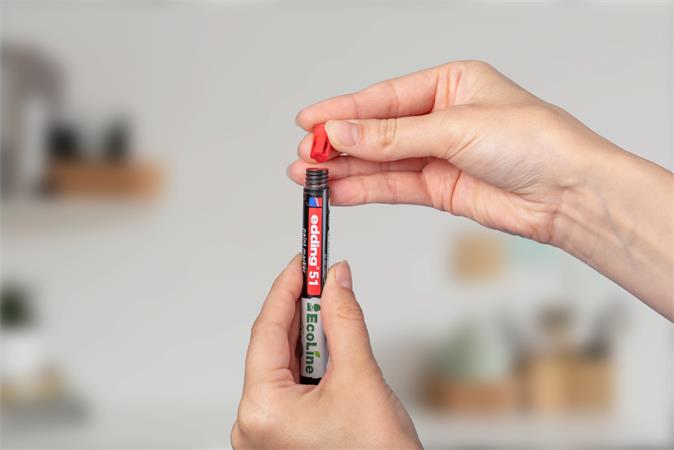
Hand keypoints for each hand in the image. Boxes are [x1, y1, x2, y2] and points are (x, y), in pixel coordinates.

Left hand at [231, 256, 420, 448]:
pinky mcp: (282, 437)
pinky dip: (309, 360)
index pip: (268, 330)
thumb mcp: (361, 378)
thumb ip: (345, 321)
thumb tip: (336, 280)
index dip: (287, 287)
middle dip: (300, 308)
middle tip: (321, 273)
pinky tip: (327, 342)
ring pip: (282, 365)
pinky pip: (290, 385)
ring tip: (330, 303)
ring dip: (308, 333)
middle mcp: (254, 424)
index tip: (304, 258)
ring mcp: (266, 434)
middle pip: (273, 346)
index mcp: (262, 410)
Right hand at [288, 60, 672, 318]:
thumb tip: (343, 131)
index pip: (384, 98)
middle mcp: (442, 118)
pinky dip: (365, 188)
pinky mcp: (441, 188)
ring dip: (346, 169)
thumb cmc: (533, 142)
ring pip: (381, 162)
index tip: (310, 121)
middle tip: (306, 155)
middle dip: (340, 143)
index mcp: (450, 84)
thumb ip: (393, 136)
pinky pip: (394, 186)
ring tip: (310, 176)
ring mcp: (440, 155)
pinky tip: (338, 190)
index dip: (343, 110)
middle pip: (378, 130)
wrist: (567, 193)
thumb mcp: (454, 128)